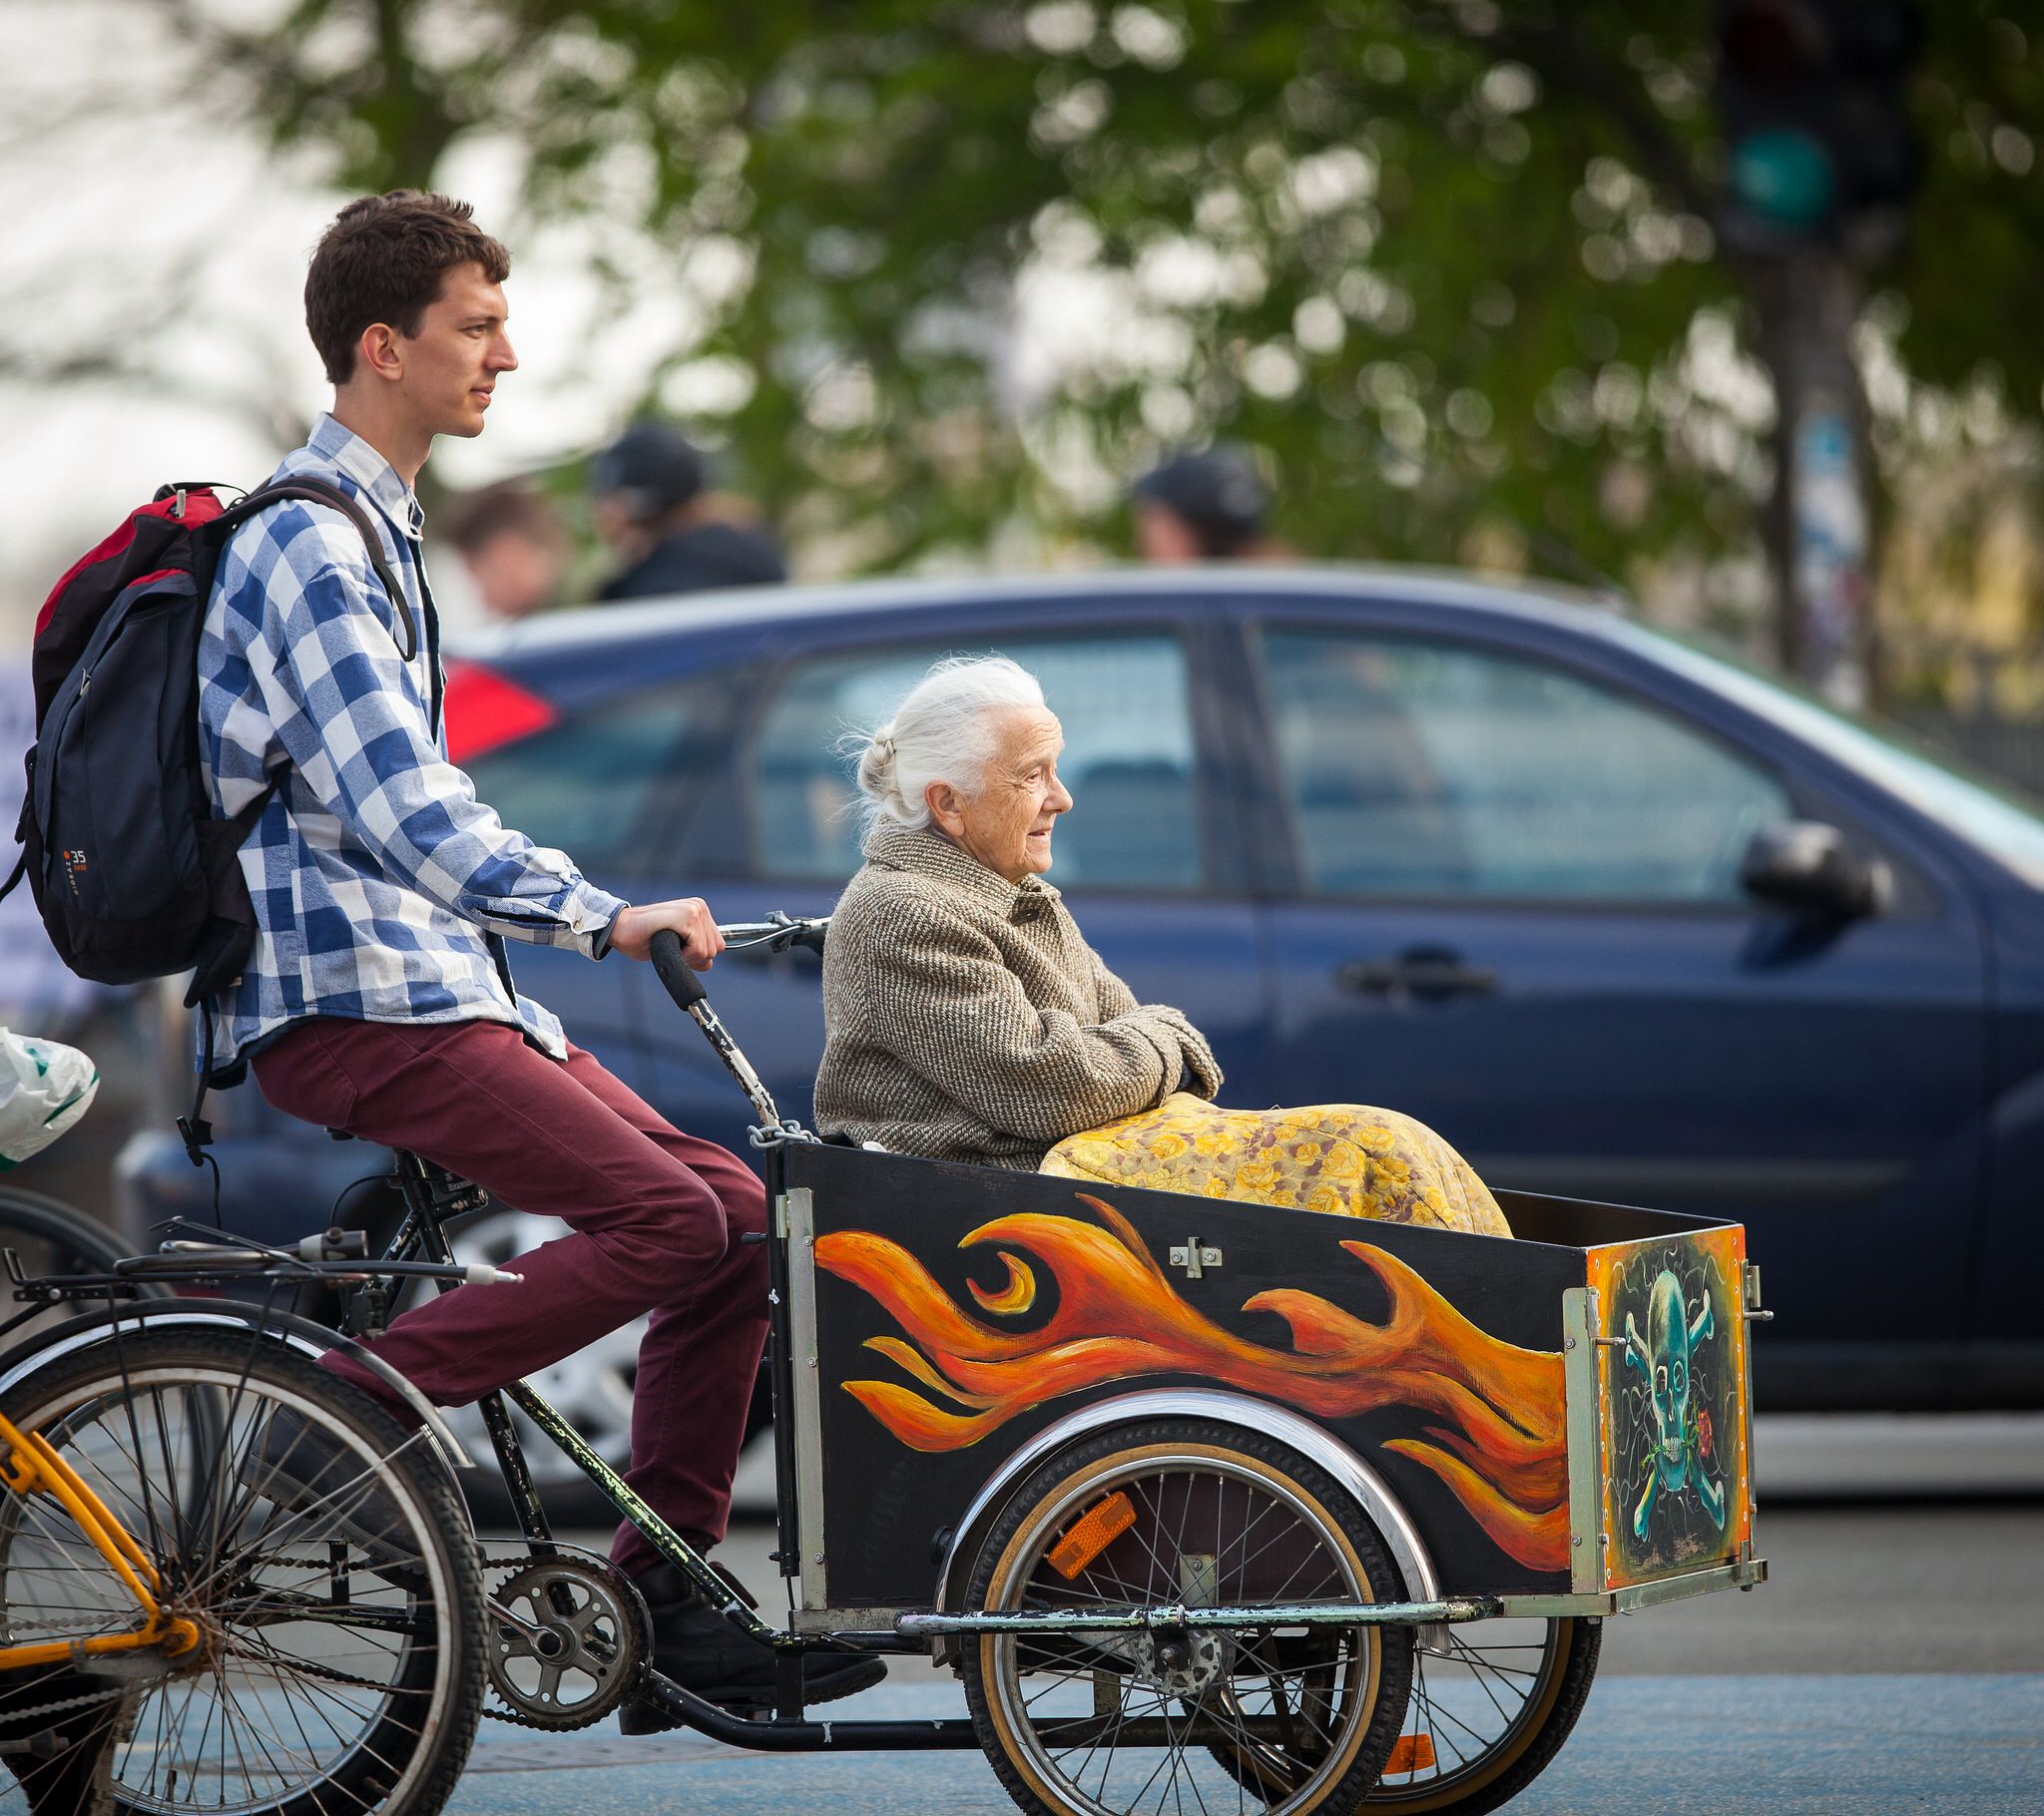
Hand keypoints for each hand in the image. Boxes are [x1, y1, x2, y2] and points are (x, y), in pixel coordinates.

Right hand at [608, 898, 723, 967]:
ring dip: (686, 956)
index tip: (679, 950)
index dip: (699, 956)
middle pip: (715, 949)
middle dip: (694, 957)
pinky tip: (667, 943)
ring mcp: (694, 910)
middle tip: (671, 948)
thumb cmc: (644, 938)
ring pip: (706, 951)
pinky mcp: (686, 916)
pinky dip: (683, 954)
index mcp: (699, 911)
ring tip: (667, 943)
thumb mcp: (676, 947)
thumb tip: (708, 963)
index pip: (718, 945)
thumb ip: (694, 952)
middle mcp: (699, 907)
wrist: (620, 929)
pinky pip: (697, 949)